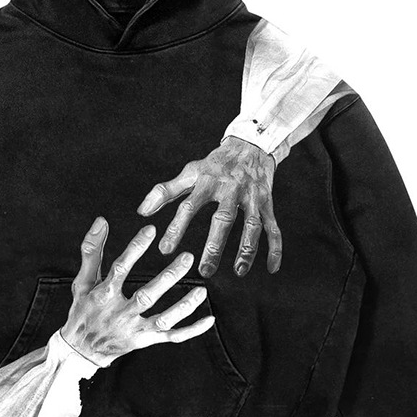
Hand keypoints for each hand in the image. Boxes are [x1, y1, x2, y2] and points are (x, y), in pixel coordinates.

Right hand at [59, 216, 214, 366]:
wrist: (81, 351)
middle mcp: (120, 314)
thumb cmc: (83, 310)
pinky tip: (209, 320)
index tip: (151, 229)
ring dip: (184, 307)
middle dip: (168, 277)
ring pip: (163, 320)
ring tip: (202, 290)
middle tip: (188, 257)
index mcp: (103, 296)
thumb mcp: (82, 281)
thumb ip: (92, 251)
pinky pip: (171, 337)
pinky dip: (191, 331)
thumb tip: (101, 221)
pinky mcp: (145, 341)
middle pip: (147, 296)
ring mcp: (134, 330)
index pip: (120, 269)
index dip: (135, 248)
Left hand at [136, 135, 281, 277]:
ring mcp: (252, 197)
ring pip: (252, 225)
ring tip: (238, 271)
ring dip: (247, 249)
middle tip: (204, 270)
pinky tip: (271, 268)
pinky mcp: (267, 203)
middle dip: (215, 246)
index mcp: (208, 181)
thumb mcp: (190, 172)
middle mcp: (231, 189)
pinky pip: (273, 227)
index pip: (189, 206)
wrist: (250, 144)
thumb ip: (165, 191)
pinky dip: (275, 248)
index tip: (165, 249)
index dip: (177, 227)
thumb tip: (142, 211)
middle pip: (224, 219)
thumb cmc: (215, 164)